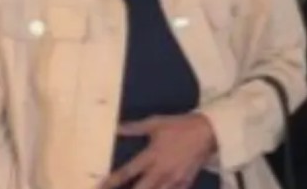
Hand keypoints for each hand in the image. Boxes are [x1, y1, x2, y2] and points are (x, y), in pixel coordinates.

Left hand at [100, 113, 216, 188]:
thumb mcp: (155, 123)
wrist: (207, 132)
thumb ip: (134, 128)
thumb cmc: (179, 126)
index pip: (127, 172)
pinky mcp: (185, 183)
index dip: (111, 181)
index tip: (99, 186)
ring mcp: (174, 180)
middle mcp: (161, 172)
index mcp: (151, 156)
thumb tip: (115, 127)